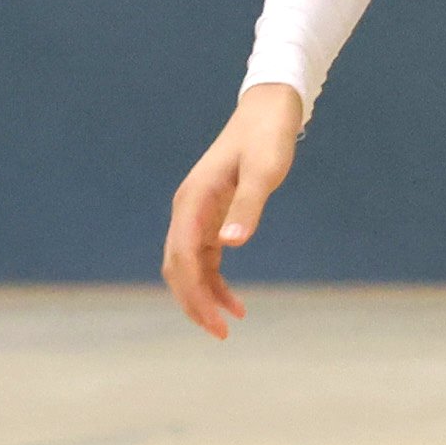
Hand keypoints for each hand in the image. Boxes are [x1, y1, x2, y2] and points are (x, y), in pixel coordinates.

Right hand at [162, 82, 305, 338]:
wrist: (268, 110)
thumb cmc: (267, 138)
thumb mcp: (263, 172)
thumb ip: (248, 206)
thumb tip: (233, 244)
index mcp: (193, 201)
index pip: (184, 259)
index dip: (196, 295)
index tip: (218, 323)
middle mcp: (187, 210)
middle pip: (177, 268)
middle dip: (193, 303)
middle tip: (221, 334)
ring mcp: (196, 213)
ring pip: (187, 266)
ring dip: (202, 296)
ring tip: (229, 324)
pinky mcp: (210, 215)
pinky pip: (203, 258)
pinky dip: (214, 282)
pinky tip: (235, 301)